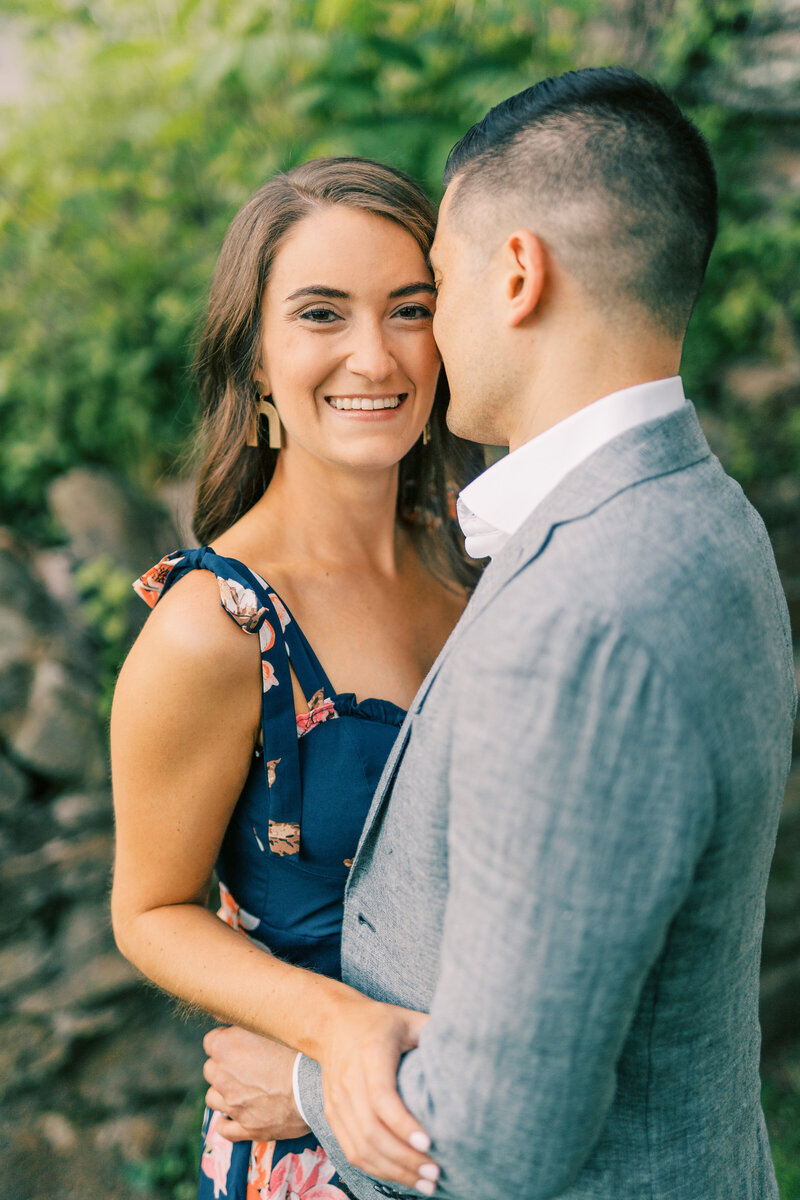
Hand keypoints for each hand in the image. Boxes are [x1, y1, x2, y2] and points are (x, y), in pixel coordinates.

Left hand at [203, 1026, 309, 1142]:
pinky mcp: (247, 1128)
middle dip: (224, 1065)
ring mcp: (233, 1105)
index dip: (227, 1039)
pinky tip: (237, 1114)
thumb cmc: (297, 1050)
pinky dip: (227, 1121)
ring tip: (243, 1087)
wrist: (317, 1085)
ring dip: (224, 1092)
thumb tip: (239, 1015)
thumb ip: (249, 1020)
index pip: (211, 1041)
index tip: (241, 1040)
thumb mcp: (272, 1024)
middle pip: (211, 1069)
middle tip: (246, 1062)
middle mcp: (222, 1078)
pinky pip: (224, 1128)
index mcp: (224, 1048)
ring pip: (213, 1098)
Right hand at [316, 997, 439, 1193]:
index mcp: (370, 1054)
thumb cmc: (378, 1021)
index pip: (382, 1098)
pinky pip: (352, 1150)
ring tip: (425, 1183)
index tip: (429, 1143)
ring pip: (361, 1148)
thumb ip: (435, 1033)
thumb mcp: (408, 1019)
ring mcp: (337, 1101)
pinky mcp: (332, 1114)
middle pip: (372, 1131)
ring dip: (393, 1171)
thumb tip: (472, 1046)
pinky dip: (377, 1169)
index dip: (404, 1125)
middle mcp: (349, 1081)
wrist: (331, 1022)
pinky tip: (402, 1176)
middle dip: (405, 1159)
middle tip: (435, 1172)